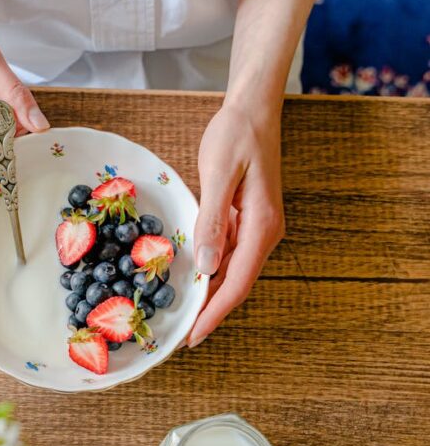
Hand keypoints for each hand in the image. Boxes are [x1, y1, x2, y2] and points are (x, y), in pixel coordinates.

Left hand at [187, 103, 284, 346]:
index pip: (237, 282)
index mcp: (262, 225)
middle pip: (236, 283)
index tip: (193, 337)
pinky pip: (228, 253)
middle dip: (211, 311)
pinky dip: (210, 270)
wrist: (252, 109)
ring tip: (183, 315)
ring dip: (209, 294)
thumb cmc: (236, 135)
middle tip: (182, 336)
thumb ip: (212, 220)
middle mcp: (264, 231)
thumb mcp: (219, 174)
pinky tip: (191, 278)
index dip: (215, 313)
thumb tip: (207, 265)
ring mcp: (256, 226)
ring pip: (232, 271)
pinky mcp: (245, 218)